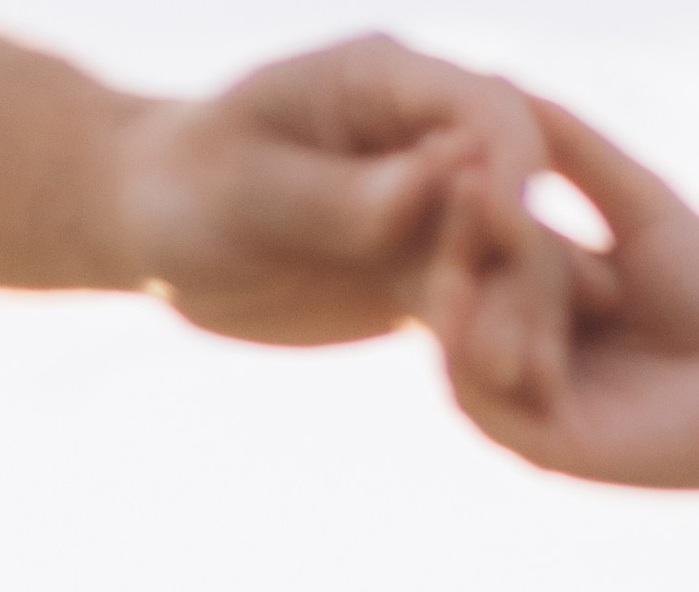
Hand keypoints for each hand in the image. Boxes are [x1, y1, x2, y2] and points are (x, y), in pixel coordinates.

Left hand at [109, 33, 571, 393]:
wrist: (158, 224)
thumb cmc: (184, 186)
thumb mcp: (245, 187)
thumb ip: (335, 192)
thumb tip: (428, 188)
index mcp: (386, 81)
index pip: (482, 108)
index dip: (511, 165)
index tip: (515, 231)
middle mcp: (424, 137)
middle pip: (511, 190)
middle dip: (528, 266)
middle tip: (535, 348)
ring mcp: (429, 207)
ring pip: (501, 258)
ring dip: (526, 320)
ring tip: (541, 392)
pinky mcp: (419, 271)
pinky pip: (473, 306)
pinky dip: (496, 348)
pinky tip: (528, 402)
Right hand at [434, 98, 698, 499]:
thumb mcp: (640, 206)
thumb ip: (578, 155)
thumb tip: (508, 88)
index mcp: (545, 307)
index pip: (483, 251)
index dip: (464, 201)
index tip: (457, 139)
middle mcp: (528, 360)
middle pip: (467, 297)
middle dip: (456, 237)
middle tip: (457, 175)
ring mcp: (531, 410)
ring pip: (466, 346)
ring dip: (460, 283)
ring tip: (468, 216)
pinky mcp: (546, 451)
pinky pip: (481, 402)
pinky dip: (470, 347)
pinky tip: (477, 291)